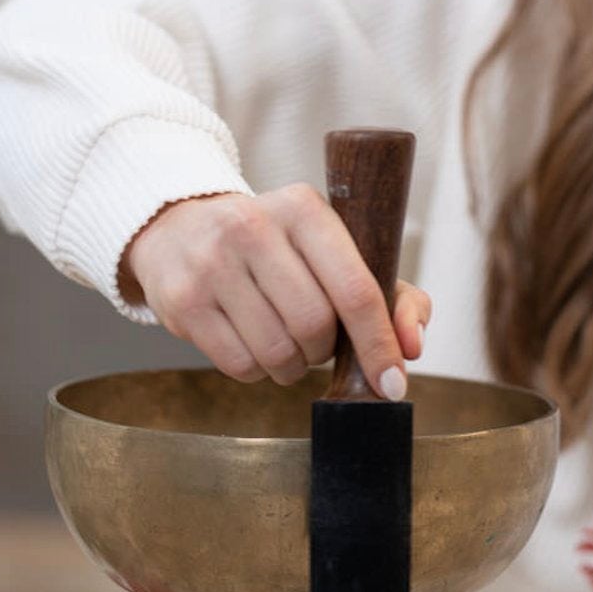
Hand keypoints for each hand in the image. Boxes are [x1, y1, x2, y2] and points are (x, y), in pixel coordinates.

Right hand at [122, 187, 431, 391]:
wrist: (180, 228)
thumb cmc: (276, 249)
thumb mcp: (334, 252)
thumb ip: (391, 295)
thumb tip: (412, 346)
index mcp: (304, 208)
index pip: (355, 289)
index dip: (379, 344)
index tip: (393, 383)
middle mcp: (253, 227)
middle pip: (315, 325)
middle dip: (324, 351)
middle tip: (317, 343)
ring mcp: (212, 263)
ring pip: (277, 351)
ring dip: (292, 366)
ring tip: (285, 344)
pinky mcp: (183, 301)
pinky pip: (239, 366)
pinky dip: (258, 371)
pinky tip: (253, 345)